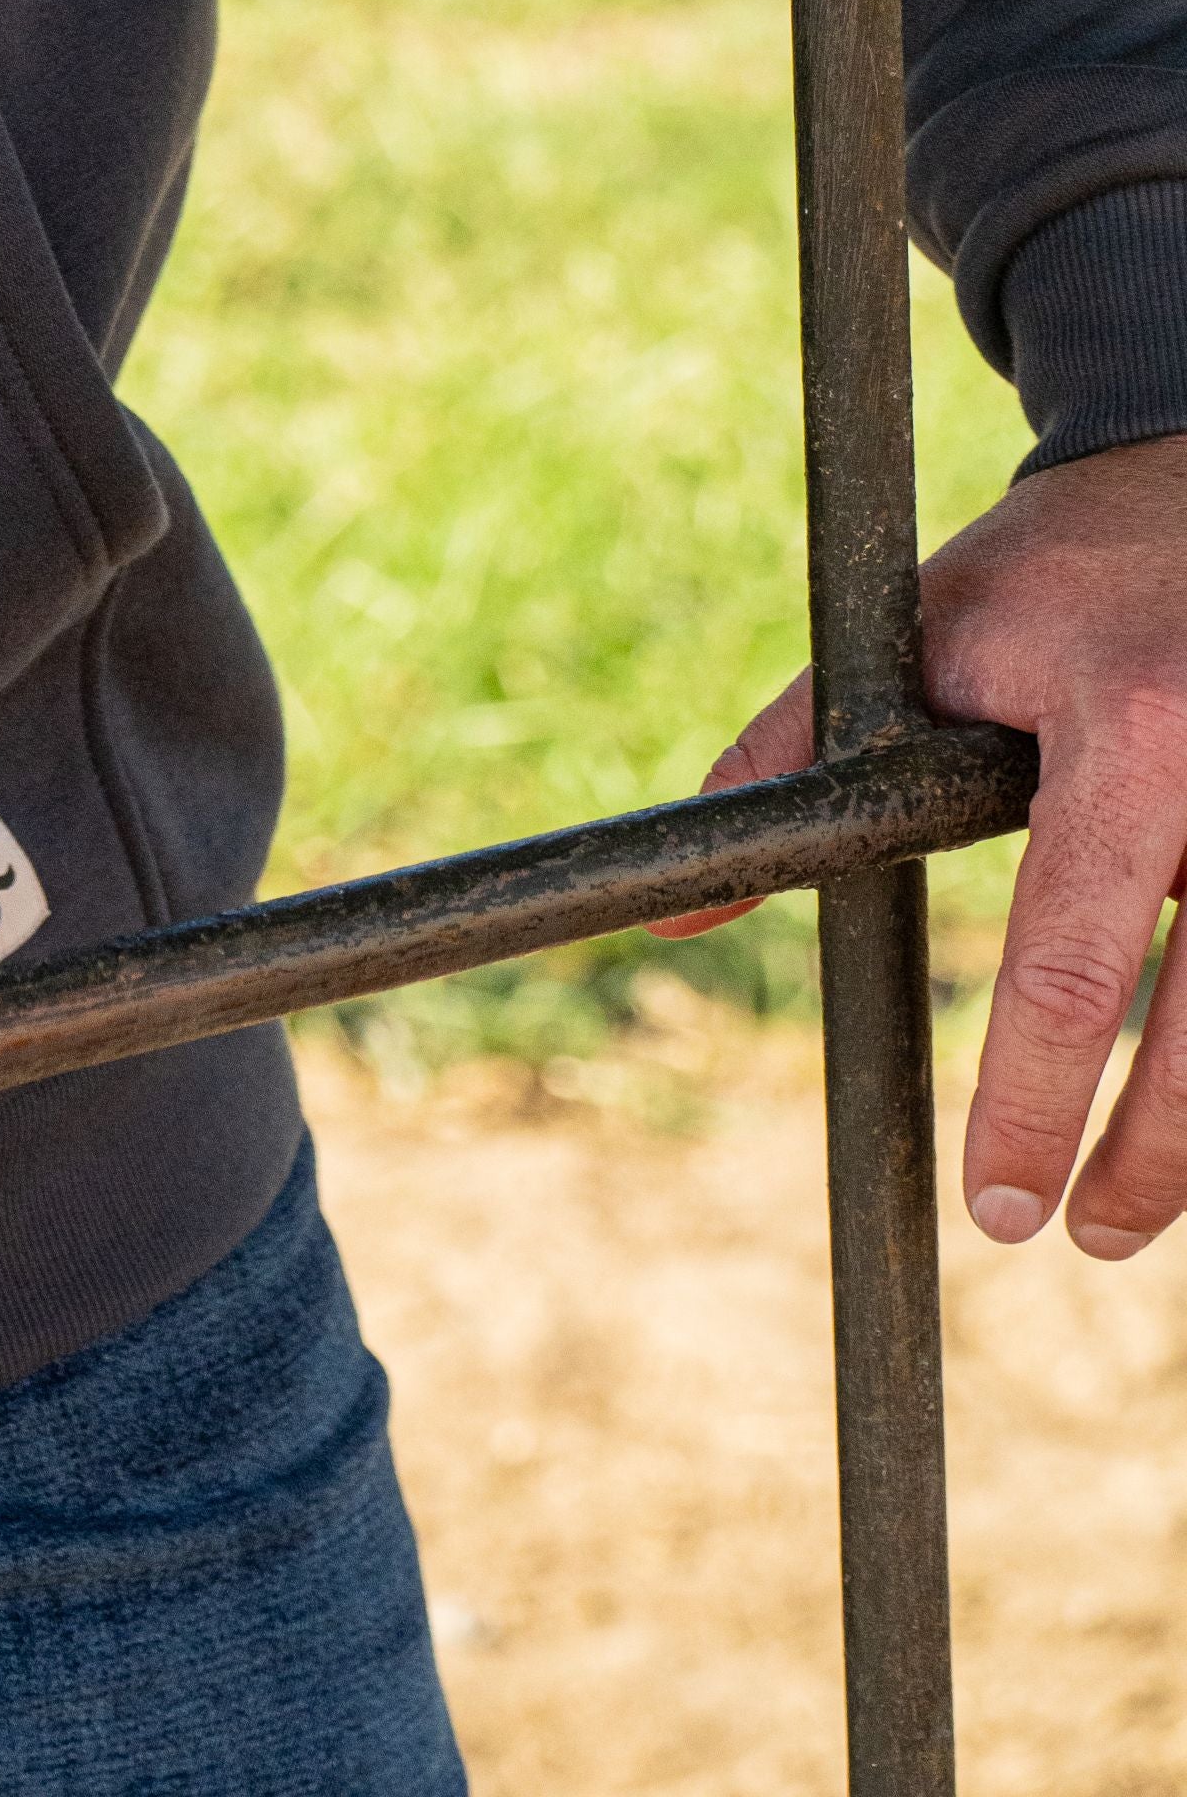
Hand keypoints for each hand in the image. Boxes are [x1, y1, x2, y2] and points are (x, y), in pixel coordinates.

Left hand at [674, 429, 1186, 1255]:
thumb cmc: (1048, 577)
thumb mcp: (918, 640)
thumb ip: (794, 755)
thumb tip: (671, 901)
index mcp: (1127, 732)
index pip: (1071, 951)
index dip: (1031, 1092)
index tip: (998, 1197)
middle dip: (1144, 1159)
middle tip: (1075, 1233)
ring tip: (1133, 1212)